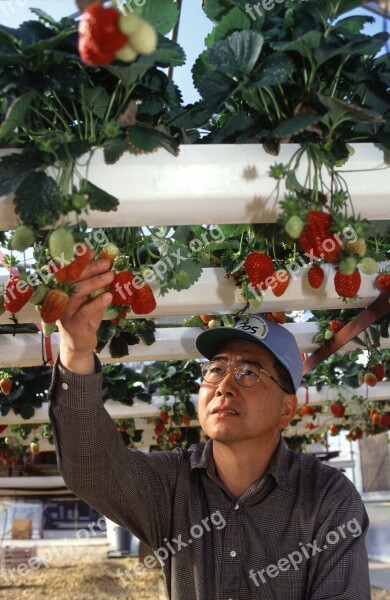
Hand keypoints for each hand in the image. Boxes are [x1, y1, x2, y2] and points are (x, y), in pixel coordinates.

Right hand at [57, 251, 113, 373]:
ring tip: (110, 276)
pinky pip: (84, 311)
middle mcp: (59, 298)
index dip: (78, 259)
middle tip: (107, 263)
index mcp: (61, 289)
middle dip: (90, 268)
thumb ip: (96, 284)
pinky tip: (108, 296)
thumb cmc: (85, 318)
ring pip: (77, 292)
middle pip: (72, 279)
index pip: (68, 271)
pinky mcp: (73, 324)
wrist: (79, 344)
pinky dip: (97, 302)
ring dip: (95, 282)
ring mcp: (64, 312)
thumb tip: (108, 265)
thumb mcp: (90, 298)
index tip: (90, 250)